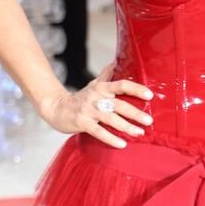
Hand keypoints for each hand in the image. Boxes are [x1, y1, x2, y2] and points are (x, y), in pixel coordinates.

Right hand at [39, 62, 153, 148]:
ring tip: (139, 133)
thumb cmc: (79, 98)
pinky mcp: (81, 123)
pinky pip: (98, 132)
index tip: (150, 95)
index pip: (121, 85)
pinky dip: (111, 138)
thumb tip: (117, 61)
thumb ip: (106, 75)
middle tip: (149, 121)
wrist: (54, 107)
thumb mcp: (93, 85)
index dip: (136, 89)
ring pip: (111, 119)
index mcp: (101, 88)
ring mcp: (88, 110)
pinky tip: (122, 144)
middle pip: (119, 104)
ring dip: (126, 127)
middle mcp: (95, 97)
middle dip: (135, 113)